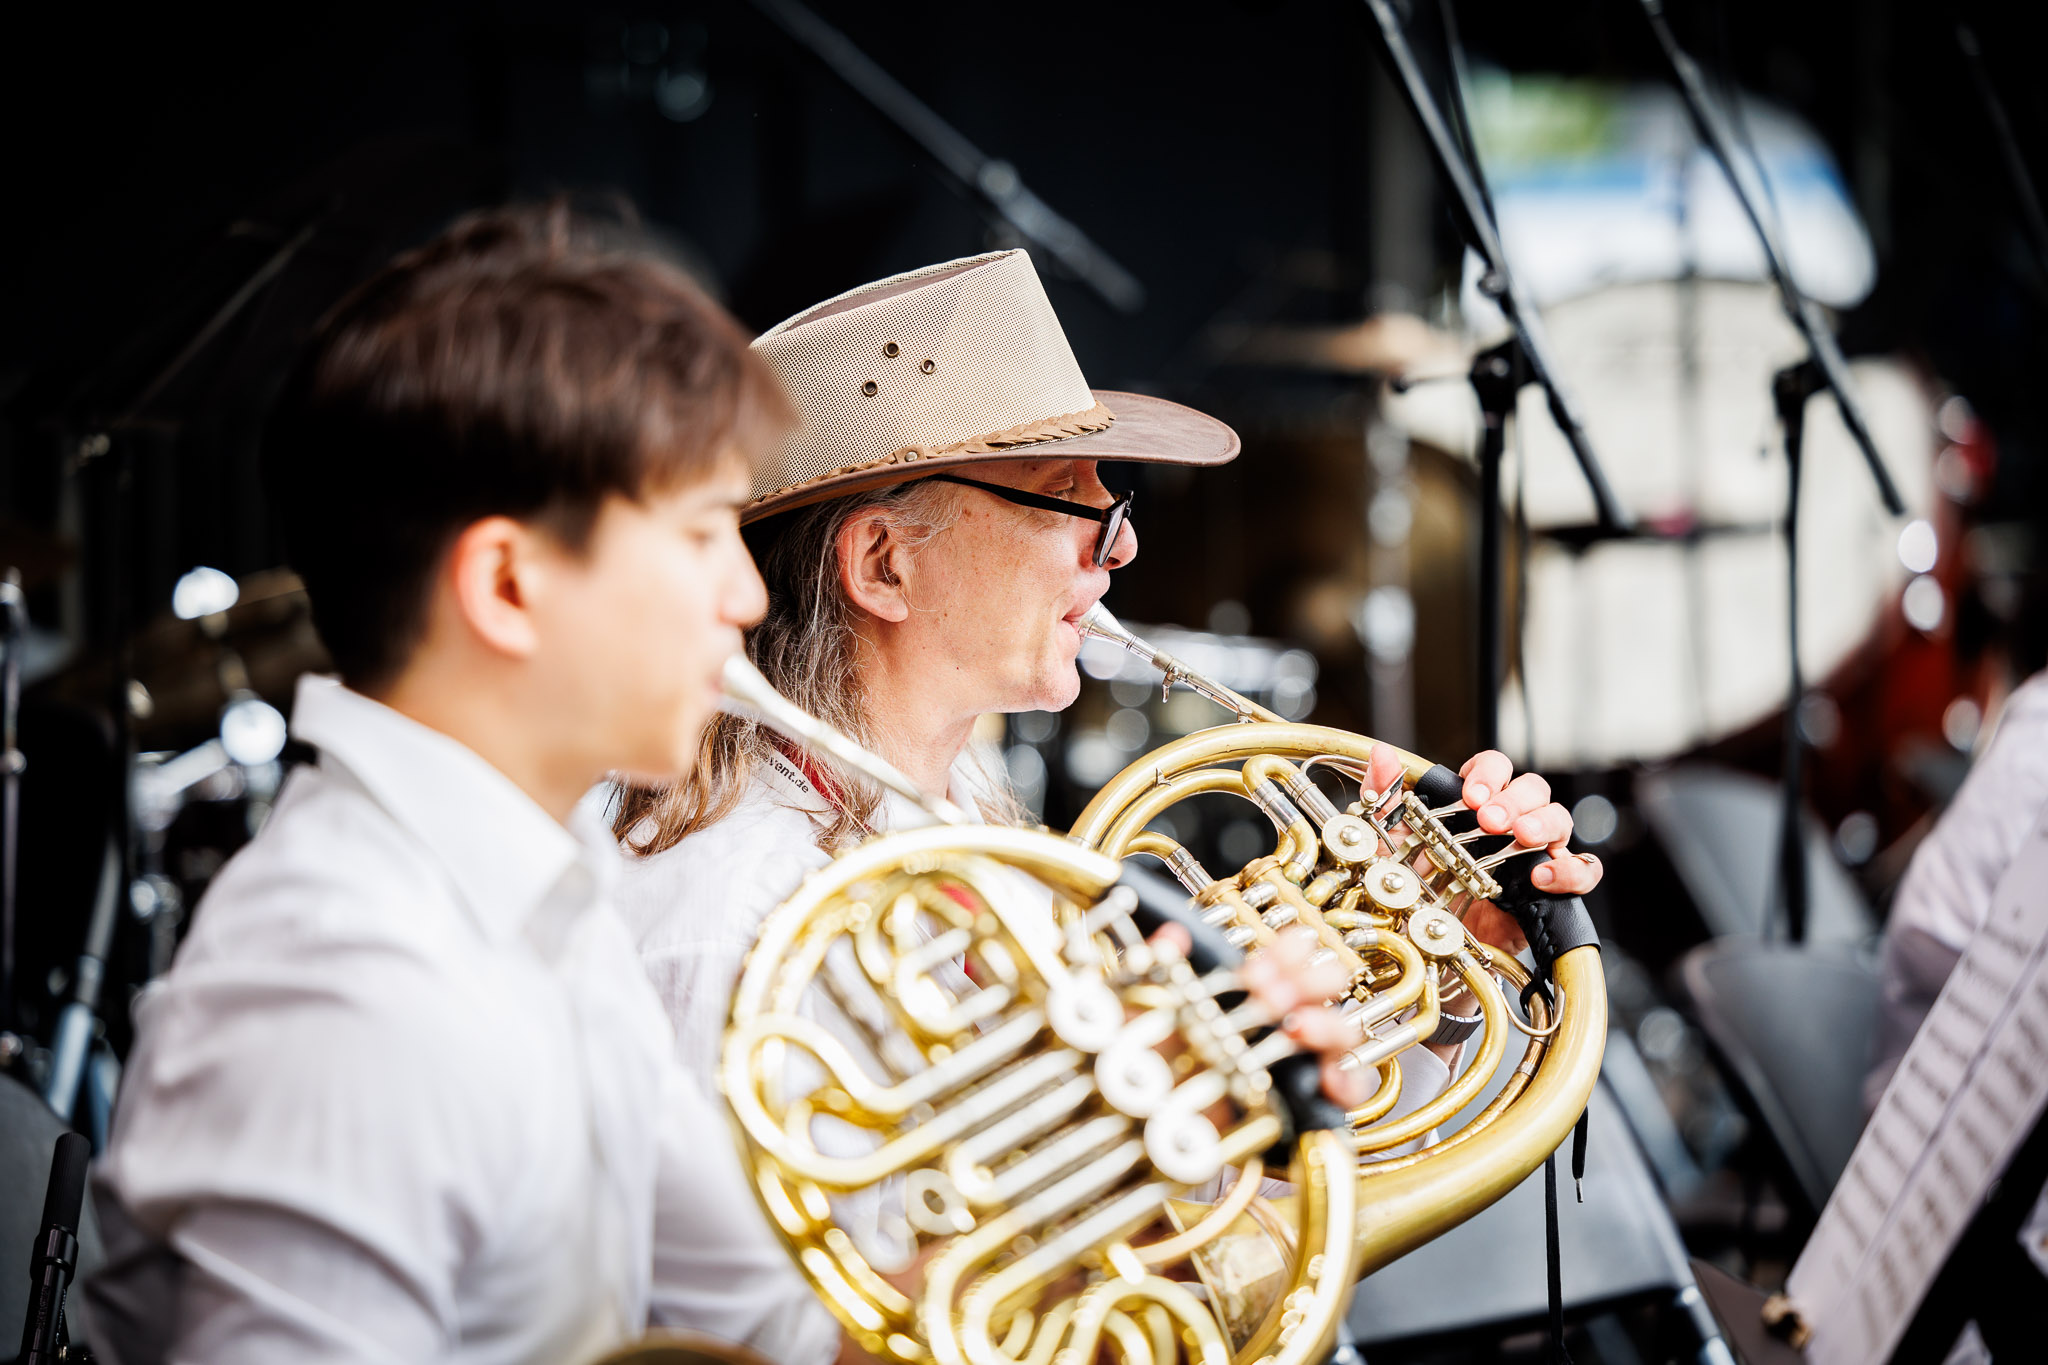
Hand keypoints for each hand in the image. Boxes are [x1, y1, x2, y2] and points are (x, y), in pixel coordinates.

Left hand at [1146, 924, 1370, 1107]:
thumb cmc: (1164, 1059)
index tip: (1267, 962)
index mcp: (1257, 989)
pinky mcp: (1312, 1103)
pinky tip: (1327, 1080)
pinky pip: (1344, 1090)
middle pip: (1323, 988)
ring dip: (1324, 1025)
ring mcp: (1303, 1060)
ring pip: (1338, 1033)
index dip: (1287, 952)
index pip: (1291, 956)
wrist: (1165, 1125)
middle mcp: (1285, 1020)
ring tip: (1300, 1027)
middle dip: (1308, 982)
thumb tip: (1170, 937)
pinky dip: (1343, 1083)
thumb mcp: (1151, 1011)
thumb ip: (1157, 970)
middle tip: (1276, 992)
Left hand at [1363, 746, 1601, 953]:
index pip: (1495, 768)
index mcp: (1476, 804)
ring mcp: (1534, 854)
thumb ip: (1384, 797)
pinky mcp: (1552, 890)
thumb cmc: (1416, 888)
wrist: (1433, 943)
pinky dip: (1571, 869)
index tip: (1470, 793)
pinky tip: (1542, 874)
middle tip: (1489, 819)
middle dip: (1513, 798)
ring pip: (1560, 819)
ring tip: (1520, 835)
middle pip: (1532, 788)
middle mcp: (1510, 824)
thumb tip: (1382, 754)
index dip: (1488, 772)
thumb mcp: (1389, 843)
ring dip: (1543, 822)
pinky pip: (1583, 870)